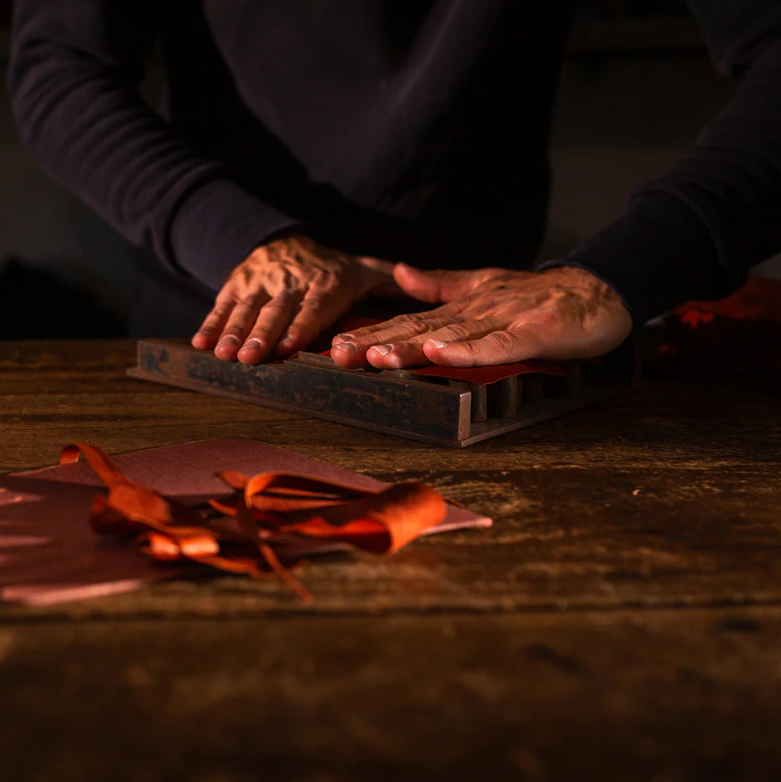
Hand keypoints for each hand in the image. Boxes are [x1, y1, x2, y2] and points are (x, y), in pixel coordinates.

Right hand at [191, 234, 398, 363]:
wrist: (284, 238)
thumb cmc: (331, 268)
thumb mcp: (365, 270)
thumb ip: (392, 285)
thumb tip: (428, 291)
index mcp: (325, 282)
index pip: (313, 306)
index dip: (300, 326)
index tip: (289, 346)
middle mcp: (292, 281)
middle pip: (276, 311)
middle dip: (261, 334)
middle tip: (251, 358)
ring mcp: (261, 281)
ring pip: (246, 309)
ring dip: (234, 333)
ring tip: (225, 355)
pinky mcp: (237, 282)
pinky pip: (223, 304)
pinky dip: (211, 323)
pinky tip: (202, 343)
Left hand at [329, 264, 632, 369]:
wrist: (598, 291)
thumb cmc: (540, 299)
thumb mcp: (484, 288)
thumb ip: (440, 284)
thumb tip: (399, 273)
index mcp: (461, 308)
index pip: (408, 323)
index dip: (372, 335)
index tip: (336, 349)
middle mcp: (475, 312)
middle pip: (419, 329)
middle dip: (377, 342)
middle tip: (339, 355)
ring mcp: (503, 321)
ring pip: (450, 335)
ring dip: (412, 346)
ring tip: (376, 356)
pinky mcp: (532, 332)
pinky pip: (496, 345)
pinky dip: (468, 349)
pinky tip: (439, 353)